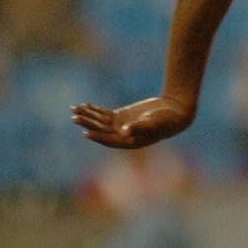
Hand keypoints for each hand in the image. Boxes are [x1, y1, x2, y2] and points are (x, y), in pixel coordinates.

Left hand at [71, 96, 193, 148]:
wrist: (174, 112)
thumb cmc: (166, 120)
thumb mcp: (152, 123)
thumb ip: (138, 127)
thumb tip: (124, 132)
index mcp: (130, 142)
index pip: (110, 140)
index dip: (98, 136)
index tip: (85, 132)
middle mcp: (122, 136)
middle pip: (101, 130)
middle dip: (87, 123)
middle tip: (74, 117)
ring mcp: (120, 126)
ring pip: (100, 121)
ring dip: (87, 115)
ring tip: (74, 109)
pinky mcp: (121, 116)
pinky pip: (104, 114)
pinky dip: (94, 110)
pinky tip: (84, 106)